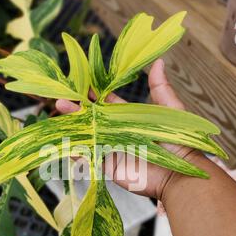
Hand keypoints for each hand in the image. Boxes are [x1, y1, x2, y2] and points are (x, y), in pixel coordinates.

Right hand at [56, 59, 203, 200]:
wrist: (177, 174)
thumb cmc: (177, 142)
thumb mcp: (169, 111)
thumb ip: (160, 88)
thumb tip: (159, 61)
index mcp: (129, 118)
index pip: (107, 104)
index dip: (94, 95)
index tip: (80, 85)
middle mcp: (117, 132)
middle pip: (93, 119)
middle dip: (77, 110)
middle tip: (61, 100)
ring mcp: (111, 149)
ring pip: (88, 136)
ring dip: (73, 127)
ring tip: (57, 116)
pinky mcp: (108, 166)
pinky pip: (89, 157)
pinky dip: (76, 150)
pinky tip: (64, 141)